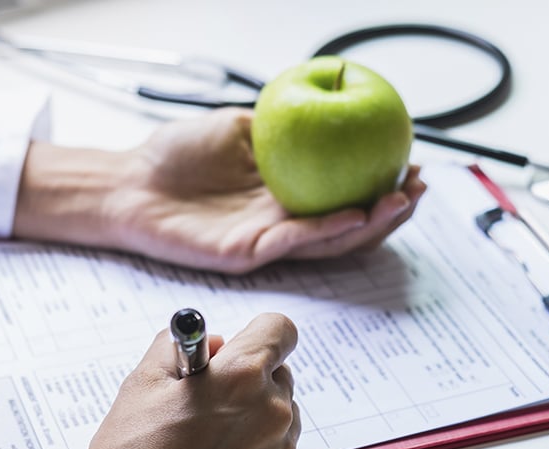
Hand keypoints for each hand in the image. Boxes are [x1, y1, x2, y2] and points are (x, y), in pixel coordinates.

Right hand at [1, 313, 300, 448]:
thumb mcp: (143, 382)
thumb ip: (181, 348)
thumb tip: (213, 345)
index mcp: (242, 377)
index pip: (279, 330)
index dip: (258, 334)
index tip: (245, 344)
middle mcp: (272, 414)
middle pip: (278, 376)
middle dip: (248, 381)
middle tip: (208, 402)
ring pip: (280, 419)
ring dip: (254, 421)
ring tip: (206, 444)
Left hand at [13, 108, 426, 273]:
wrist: (129, 183)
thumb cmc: (177, 154)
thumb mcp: (239, 124)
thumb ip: (279, 120)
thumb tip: (325, 96)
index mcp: (288, 194)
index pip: (347, 194)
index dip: (383, 184)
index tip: (413, 164)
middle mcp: (285, 221)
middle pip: (351, 226)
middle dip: (391, 211)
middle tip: (419, 188)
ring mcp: (268, 240)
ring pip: (331, 241)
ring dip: (370, 225)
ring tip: (400, 202)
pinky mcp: (247, 253)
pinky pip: (294, 243)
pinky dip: (326, 231)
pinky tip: (352, 214)